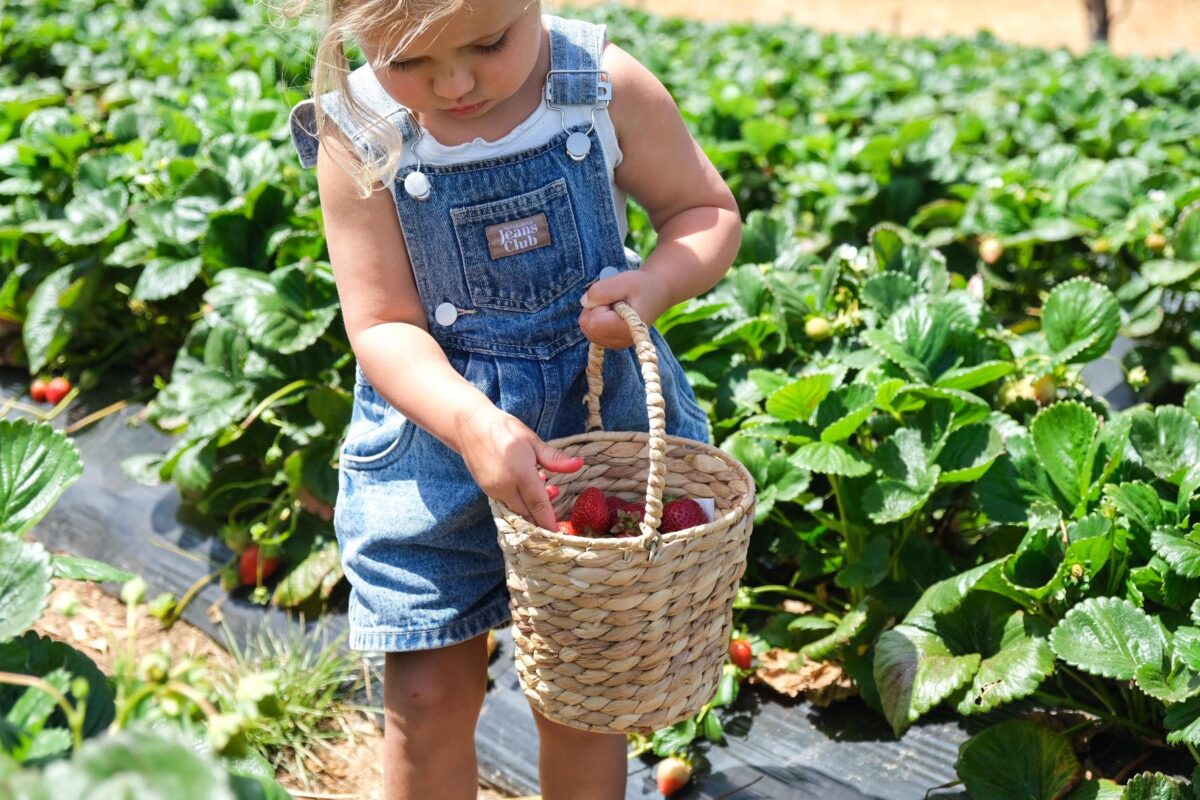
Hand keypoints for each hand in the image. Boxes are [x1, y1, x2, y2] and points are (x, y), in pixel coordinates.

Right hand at [456, 406, 582, 529]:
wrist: (470, 427)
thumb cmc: (504, 430)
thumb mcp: (532, 440)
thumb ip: (554, 458)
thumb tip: (579, 464)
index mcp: (521, 473)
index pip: (539, 505)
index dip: (549, 521)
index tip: (559, 534)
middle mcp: (506, 486)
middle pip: (528, 513)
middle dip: (542, 515)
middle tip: (556, 496)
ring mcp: (494, 490)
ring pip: (517, 510)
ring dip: (531, 508)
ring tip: (544, 485)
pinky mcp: (487, 491)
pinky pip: (507, 504)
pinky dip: (519, 502)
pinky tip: (526, 486)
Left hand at [578, 269, 669, 348]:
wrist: (657, 292)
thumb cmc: (642, 285)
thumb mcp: (624, 280)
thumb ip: (603, 290)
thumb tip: (584, 302)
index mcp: (626, 328)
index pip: (592, 321)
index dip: (597, 304)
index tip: (613, 296)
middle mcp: (622, 341)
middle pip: (587, 327)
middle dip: (594, 309)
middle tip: (613, 299)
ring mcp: (617, 344)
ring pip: (587, 330)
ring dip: (595, 314)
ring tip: (614, 305)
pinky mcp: (613, 343)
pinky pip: (592, 332)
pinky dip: (596, 320)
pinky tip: (611, 313)